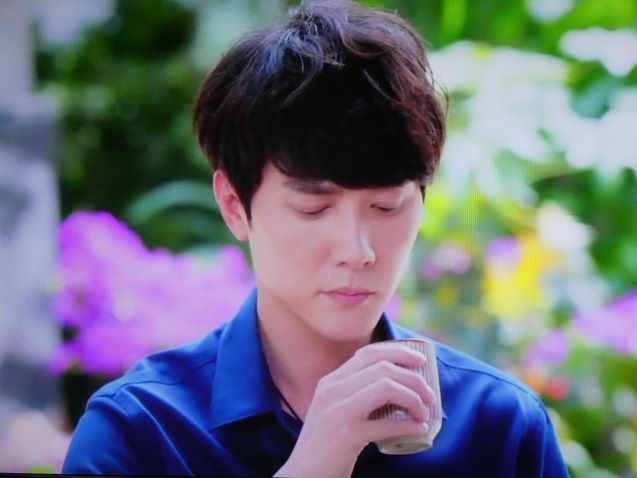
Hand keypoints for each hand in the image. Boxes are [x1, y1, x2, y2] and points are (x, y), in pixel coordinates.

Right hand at [274, 343, 436, 477]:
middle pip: (383, 368)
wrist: (303, 475)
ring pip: (386, 387)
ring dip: (413, 398)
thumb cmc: (324, 445)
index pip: (368, 354)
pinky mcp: (347, 435)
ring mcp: (338, 411)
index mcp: (330, 382)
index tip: (420, 360)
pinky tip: (418, 429)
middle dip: (414, 379)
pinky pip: (388, 423)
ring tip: (423, 413)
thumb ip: (354, 395)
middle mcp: (332, 391)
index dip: (398, 352)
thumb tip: (396, 386)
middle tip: (429, 395)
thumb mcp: (332, 410)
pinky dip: (409, 425)